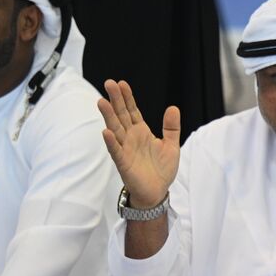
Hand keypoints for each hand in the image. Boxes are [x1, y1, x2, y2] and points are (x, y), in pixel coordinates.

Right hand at [97, 79, 179, 208]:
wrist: (157, 192)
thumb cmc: (161, 170)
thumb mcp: (172, 146)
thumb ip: (171, 127)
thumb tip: (173, 107)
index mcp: (141, 132)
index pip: (132, 111)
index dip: (127, 98)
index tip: (122, 83)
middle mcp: (131, 138)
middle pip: (121, 116)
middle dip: (115, 100)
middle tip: (109, 83)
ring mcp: (126, 150)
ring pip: (115, 130)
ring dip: (108, 116)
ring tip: (102, 102)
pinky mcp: (124, 164)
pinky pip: (116, 152)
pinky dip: (111, 142)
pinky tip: (106, 132)